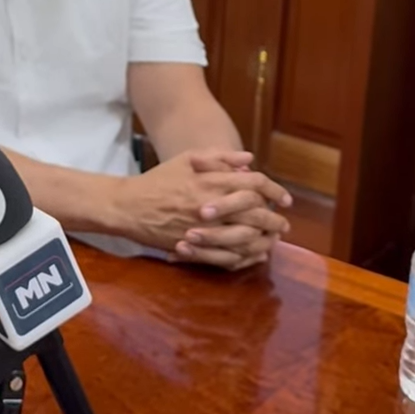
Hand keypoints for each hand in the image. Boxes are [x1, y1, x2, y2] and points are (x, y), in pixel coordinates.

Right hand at [113, 150, 291, 269]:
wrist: (129, 206)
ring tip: (272, 241)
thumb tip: (249, 160)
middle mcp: (212, 205)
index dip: (274, 190)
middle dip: (275, 219)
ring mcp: (205, 228)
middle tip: (284, 224)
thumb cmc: (159, 180)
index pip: (254, 184)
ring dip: (264, 240)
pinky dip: (245, 256)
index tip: (285, 199)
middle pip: (256, 213)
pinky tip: (253, 255)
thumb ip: (220, 157)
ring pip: (246, 237)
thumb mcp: (188, 160)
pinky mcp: (196, 247)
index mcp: (211, 181)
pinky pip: (228, 256)